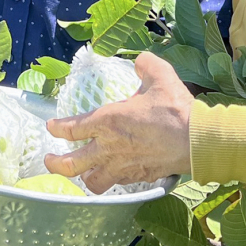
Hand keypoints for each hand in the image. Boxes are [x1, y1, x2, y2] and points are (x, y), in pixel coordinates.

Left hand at [45, 52, 192, 192]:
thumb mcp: (160, 75)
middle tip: (49, 160)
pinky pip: (116, 184)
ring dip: (82, 177)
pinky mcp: (138, 177)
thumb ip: (145, 64)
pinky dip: (110, 180)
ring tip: (81, 173)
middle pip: (71, 164)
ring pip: (92, 181)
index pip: (72, 128)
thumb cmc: (174, 108)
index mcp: (108, 121)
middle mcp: (109, 147)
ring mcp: (122, 166)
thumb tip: (140, 61)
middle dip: (55, 163)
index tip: (52, 126)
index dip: (58, 127)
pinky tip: (113, 173)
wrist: (196, 140)